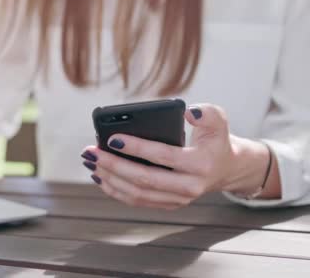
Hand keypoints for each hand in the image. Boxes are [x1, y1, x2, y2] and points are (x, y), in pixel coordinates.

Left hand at [81, 104, 274, 209]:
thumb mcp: (218, 121)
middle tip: (91, 152)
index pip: (162, 156)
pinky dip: (115, 190)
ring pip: (137, 194)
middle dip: (113, 165)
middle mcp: (189, 187)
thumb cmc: (215, 140)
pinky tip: (100, 177)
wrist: (226, 169)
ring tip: (91, 163)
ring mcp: (178, 199)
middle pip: (144, 179)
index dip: (135, 148)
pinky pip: (137, 201)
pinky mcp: (168, 205)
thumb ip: (207, 113)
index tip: (111, 139)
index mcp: (200, 164)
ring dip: (110, 179)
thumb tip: (189, 111)